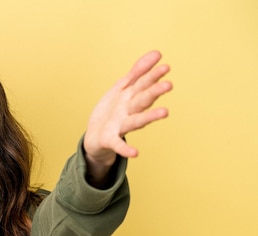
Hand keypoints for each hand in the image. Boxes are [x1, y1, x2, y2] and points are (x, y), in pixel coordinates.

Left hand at [84, 50, 172, 181]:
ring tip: (164, 112)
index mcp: (131, 98)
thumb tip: (157, 53)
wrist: (95, 136)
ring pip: (136, 121)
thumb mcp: (123, 88)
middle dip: (154, 92)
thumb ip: (138, 72)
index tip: (166, 67)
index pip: (143, 85)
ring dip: (150, 117)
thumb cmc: (112, 111)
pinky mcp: (110, 140)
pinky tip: (135, 153)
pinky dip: (126, 148)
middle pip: (142, 100)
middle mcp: (129, 112)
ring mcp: (121, 126)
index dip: (153, 76)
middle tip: (169, 85)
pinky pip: (118, 144)